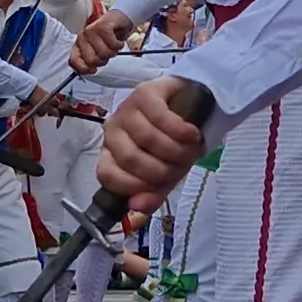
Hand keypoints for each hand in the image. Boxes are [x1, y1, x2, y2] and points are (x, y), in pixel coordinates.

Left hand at [72, 6, 139, 73]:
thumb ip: (90, 61)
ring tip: (112, 46)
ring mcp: (92, 31)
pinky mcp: (103, 26)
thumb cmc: (107, 38)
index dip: (85, 69)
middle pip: (92, 60)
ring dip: (113, 52)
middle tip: (106, 54)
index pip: (74, 60)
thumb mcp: (97, 51)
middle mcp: (83, 37)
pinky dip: (119, 45)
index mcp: (79, 44)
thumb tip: (85, 72)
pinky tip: (117, 41)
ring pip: (104, 53)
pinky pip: (113, 44)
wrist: (118, 20)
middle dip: (103, 60)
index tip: (93, 69)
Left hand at [100, 78, 212, 210]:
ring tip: (189, 149)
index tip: (157, 186)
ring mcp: (127, 109)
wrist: (194, 107)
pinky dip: (181, 131)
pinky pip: (161, 118)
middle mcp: (113, 130)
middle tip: (180, 166)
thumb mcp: (166, 175)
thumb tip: (136, 208)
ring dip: (176, 150)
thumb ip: (151, 194)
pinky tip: (191, 134)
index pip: (107, 174)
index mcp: (112, 154)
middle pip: (131, 158)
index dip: (133, 185)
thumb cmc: (174, 143)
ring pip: (148, 139)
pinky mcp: (146, 92)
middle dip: (162, 169)